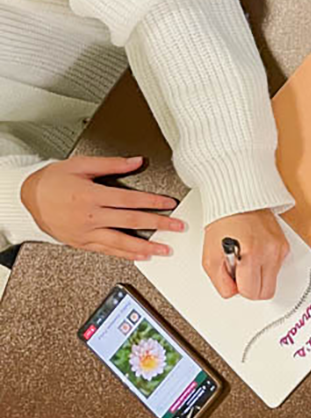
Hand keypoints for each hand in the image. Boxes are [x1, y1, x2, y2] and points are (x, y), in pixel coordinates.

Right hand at [19, 156, 178, 260]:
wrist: (26, 197)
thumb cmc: (51, 180)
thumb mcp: (80, 165)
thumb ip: (111, 164)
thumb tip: (136, 161)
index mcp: (91, 195)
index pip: (130, 200)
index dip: (153, 202)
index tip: (170, 204)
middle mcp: (90, 216)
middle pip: (131, 221)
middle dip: (158, 224)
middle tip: (177, 227)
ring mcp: (85, 232)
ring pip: (121, 242)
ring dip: (146, 247)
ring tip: (165, 249)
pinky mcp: (81, 242)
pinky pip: (107, 250)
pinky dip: (125, 254)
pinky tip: (140, 256)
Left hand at [202, 210, 287, 300]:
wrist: (238, 201)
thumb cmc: (223, 225)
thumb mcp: (210, 258)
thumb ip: (220, 282)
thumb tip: (233, 292)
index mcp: (250, 256)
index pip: (252, 293)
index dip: (240, 289)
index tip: (234, 277)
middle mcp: (269, 253)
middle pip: (267, 292)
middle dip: (252, 286)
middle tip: (241, 272)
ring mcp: (279, 250)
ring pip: (273, 281)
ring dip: (259, 276)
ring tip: (247, 259)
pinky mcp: (284, 246)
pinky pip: (277, 268)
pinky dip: (265, 265)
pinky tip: (255, 252)